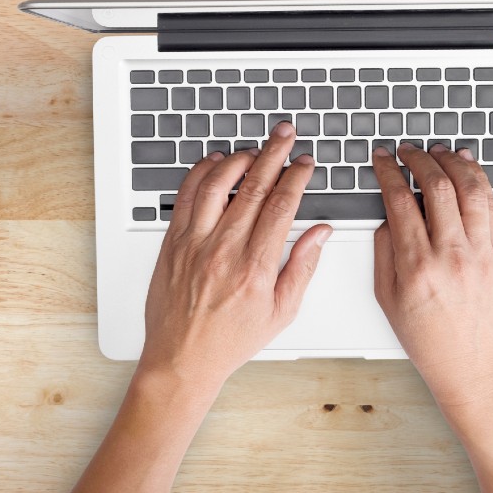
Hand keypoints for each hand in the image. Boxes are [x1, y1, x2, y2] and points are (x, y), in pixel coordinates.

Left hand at [139, 123, 331, 389]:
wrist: (182, 358)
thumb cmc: (230, 340)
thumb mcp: (281, 312)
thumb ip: (303, 267)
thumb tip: (320, 232)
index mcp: (255, 268)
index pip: (282, 206)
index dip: (296, 177)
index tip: (304, 163)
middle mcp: (223, 251)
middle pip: (253, 187)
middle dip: (273, 154)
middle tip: (285, 134)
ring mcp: (194, 244)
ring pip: (217, 185)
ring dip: (238, 159)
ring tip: (254, 149)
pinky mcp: (172, 244)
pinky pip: (185, 197)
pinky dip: (201, 174)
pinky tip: (215, 164)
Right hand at [371, 142, 492, 406]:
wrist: (473, 368)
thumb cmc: (430, 342)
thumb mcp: (388, 300)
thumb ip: (384, 253)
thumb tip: (388, 216)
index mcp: (416, 267)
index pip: (400, 201)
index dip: (388, 172)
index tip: (382, 159)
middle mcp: (451, 256)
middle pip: (437, 186)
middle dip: (418, 158)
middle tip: (407, 150)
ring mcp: (480, 254)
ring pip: (470, 189)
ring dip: (452, 162)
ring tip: (438, 152)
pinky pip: (491, 207)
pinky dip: (479, 180)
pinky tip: (467, 168)